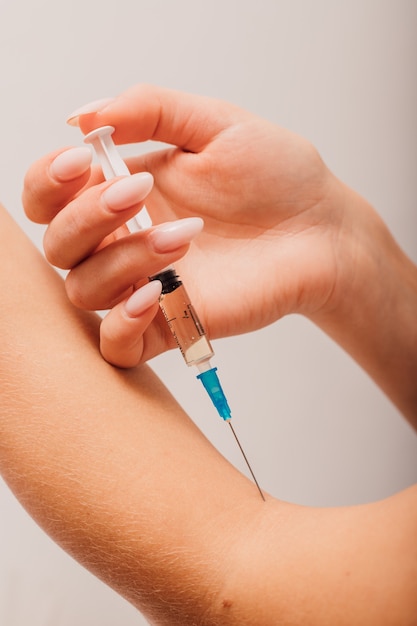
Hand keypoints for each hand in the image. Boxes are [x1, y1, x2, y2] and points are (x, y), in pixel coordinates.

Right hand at [23, 84, 352, 366]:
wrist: (323, 228)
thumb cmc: (278, 176)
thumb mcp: (216, 124)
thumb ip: (150, 109)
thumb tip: (82, 116)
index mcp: (126, 192)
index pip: (50, 195)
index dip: (48, 182)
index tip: (84, 162)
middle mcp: (126, 240)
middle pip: (59, 244)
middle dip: (87, 216)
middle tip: (140, 194)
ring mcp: (146, 284)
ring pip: (84, 290)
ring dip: (121, 261)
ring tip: (183, 238)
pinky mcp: (173, 323)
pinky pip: (116, 346)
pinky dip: (121, 323)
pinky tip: (155, 294)